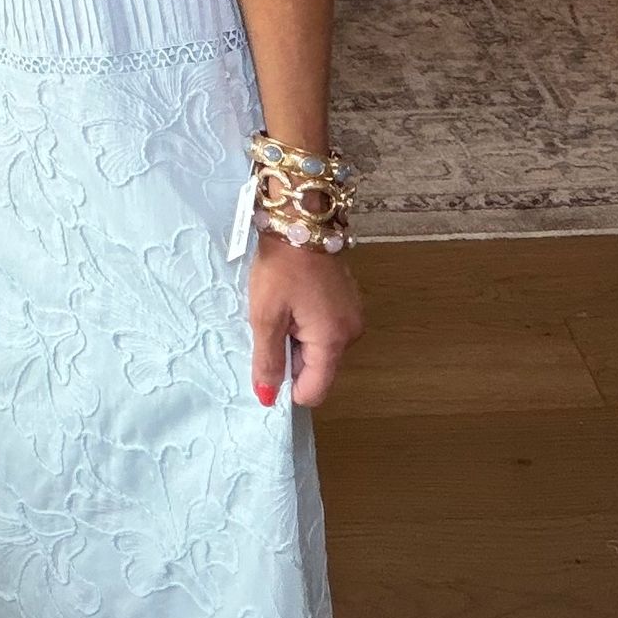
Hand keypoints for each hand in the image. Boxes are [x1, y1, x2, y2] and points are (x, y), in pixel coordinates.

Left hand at [248, 236, 361, 408]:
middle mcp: (350, 333)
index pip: (314, 391)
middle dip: (291, 356)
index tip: (267, 361)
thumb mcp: (265, 315)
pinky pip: (326, 327)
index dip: (288, 387)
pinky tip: (293, 299)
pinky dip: (307, 322)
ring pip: (320, 348)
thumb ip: (268, 360)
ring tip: (281, 308)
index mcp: (333, 341)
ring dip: (297, 338)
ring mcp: (352, 314)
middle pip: (318, 369)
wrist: (301, 218)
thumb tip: (268, 399)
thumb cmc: (281, 267)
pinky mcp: (348, 298)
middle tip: (271, 325)